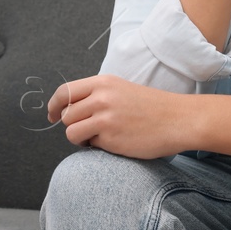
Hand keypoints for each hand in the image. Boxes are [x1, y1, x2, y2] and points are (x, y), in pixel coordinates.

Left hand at [46, 74, 192, 158]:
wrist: (179, 120)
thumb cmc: (151, 108)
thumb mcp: (121, 90)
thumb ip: (96, 95)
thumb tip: (68, 109)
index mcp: (102, 82)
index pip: (64, 92)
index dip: (53, 106)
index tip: (51, 115)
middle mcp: (101, 97)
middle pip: (65, 115)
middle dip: (73, 125)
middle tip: (89, 129)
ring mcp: (105, 117)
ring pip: (71, 132)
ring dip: (81, 138)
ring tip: (99, 137)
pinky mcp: (111, 137)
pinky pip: (89, 145)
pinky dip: (97, 146)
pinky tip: (115, 142)